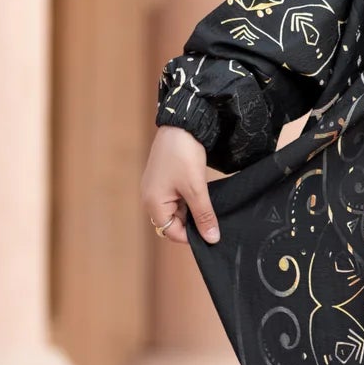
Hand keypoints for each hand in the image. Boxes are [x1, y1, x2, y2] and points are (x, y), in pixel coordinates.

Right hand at [140, 125, 219, 247]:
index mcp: (153, 204)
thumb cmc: (184, 156)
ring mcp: (156, 188)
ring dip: (192, 211)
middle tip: (213, 218)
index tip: (212, 232)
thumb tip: (212, 239)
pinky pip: (176, 198)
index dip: (192, 236)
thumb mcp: (196, 189)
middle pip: (173, 223)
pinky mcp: (164, 180)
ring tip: (209, 204)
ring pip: (177, 211)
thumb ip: (204, 216)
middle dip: (192, 223)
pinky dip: (189, 200)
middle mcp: (150, 198)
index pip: (172, 232)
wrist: (181, 125)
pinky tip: (202, 194)